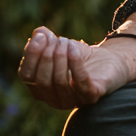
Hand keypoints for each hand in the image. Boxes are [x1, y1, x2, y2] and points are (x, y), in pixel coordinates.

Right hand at [18, 26, 132, 109]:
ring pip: (59, 82)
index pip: (26, 76)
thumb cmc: (81, 56)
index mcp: (40, 89)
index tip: (41, 36)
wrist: (110, 61)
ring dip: (61, 58)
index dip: (31, 55)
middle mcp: (53, 100)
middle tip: (58, 40)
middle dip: (47, 56)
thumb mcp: (60, 46)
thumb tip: (38, 33)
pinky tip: (74, 48)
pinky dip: (75, 63)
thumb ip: (46, 40)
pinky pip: (80, 83)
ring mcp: (72, 101)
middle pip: (41, 81)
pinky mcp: (91, 97)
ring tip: (67, 42)